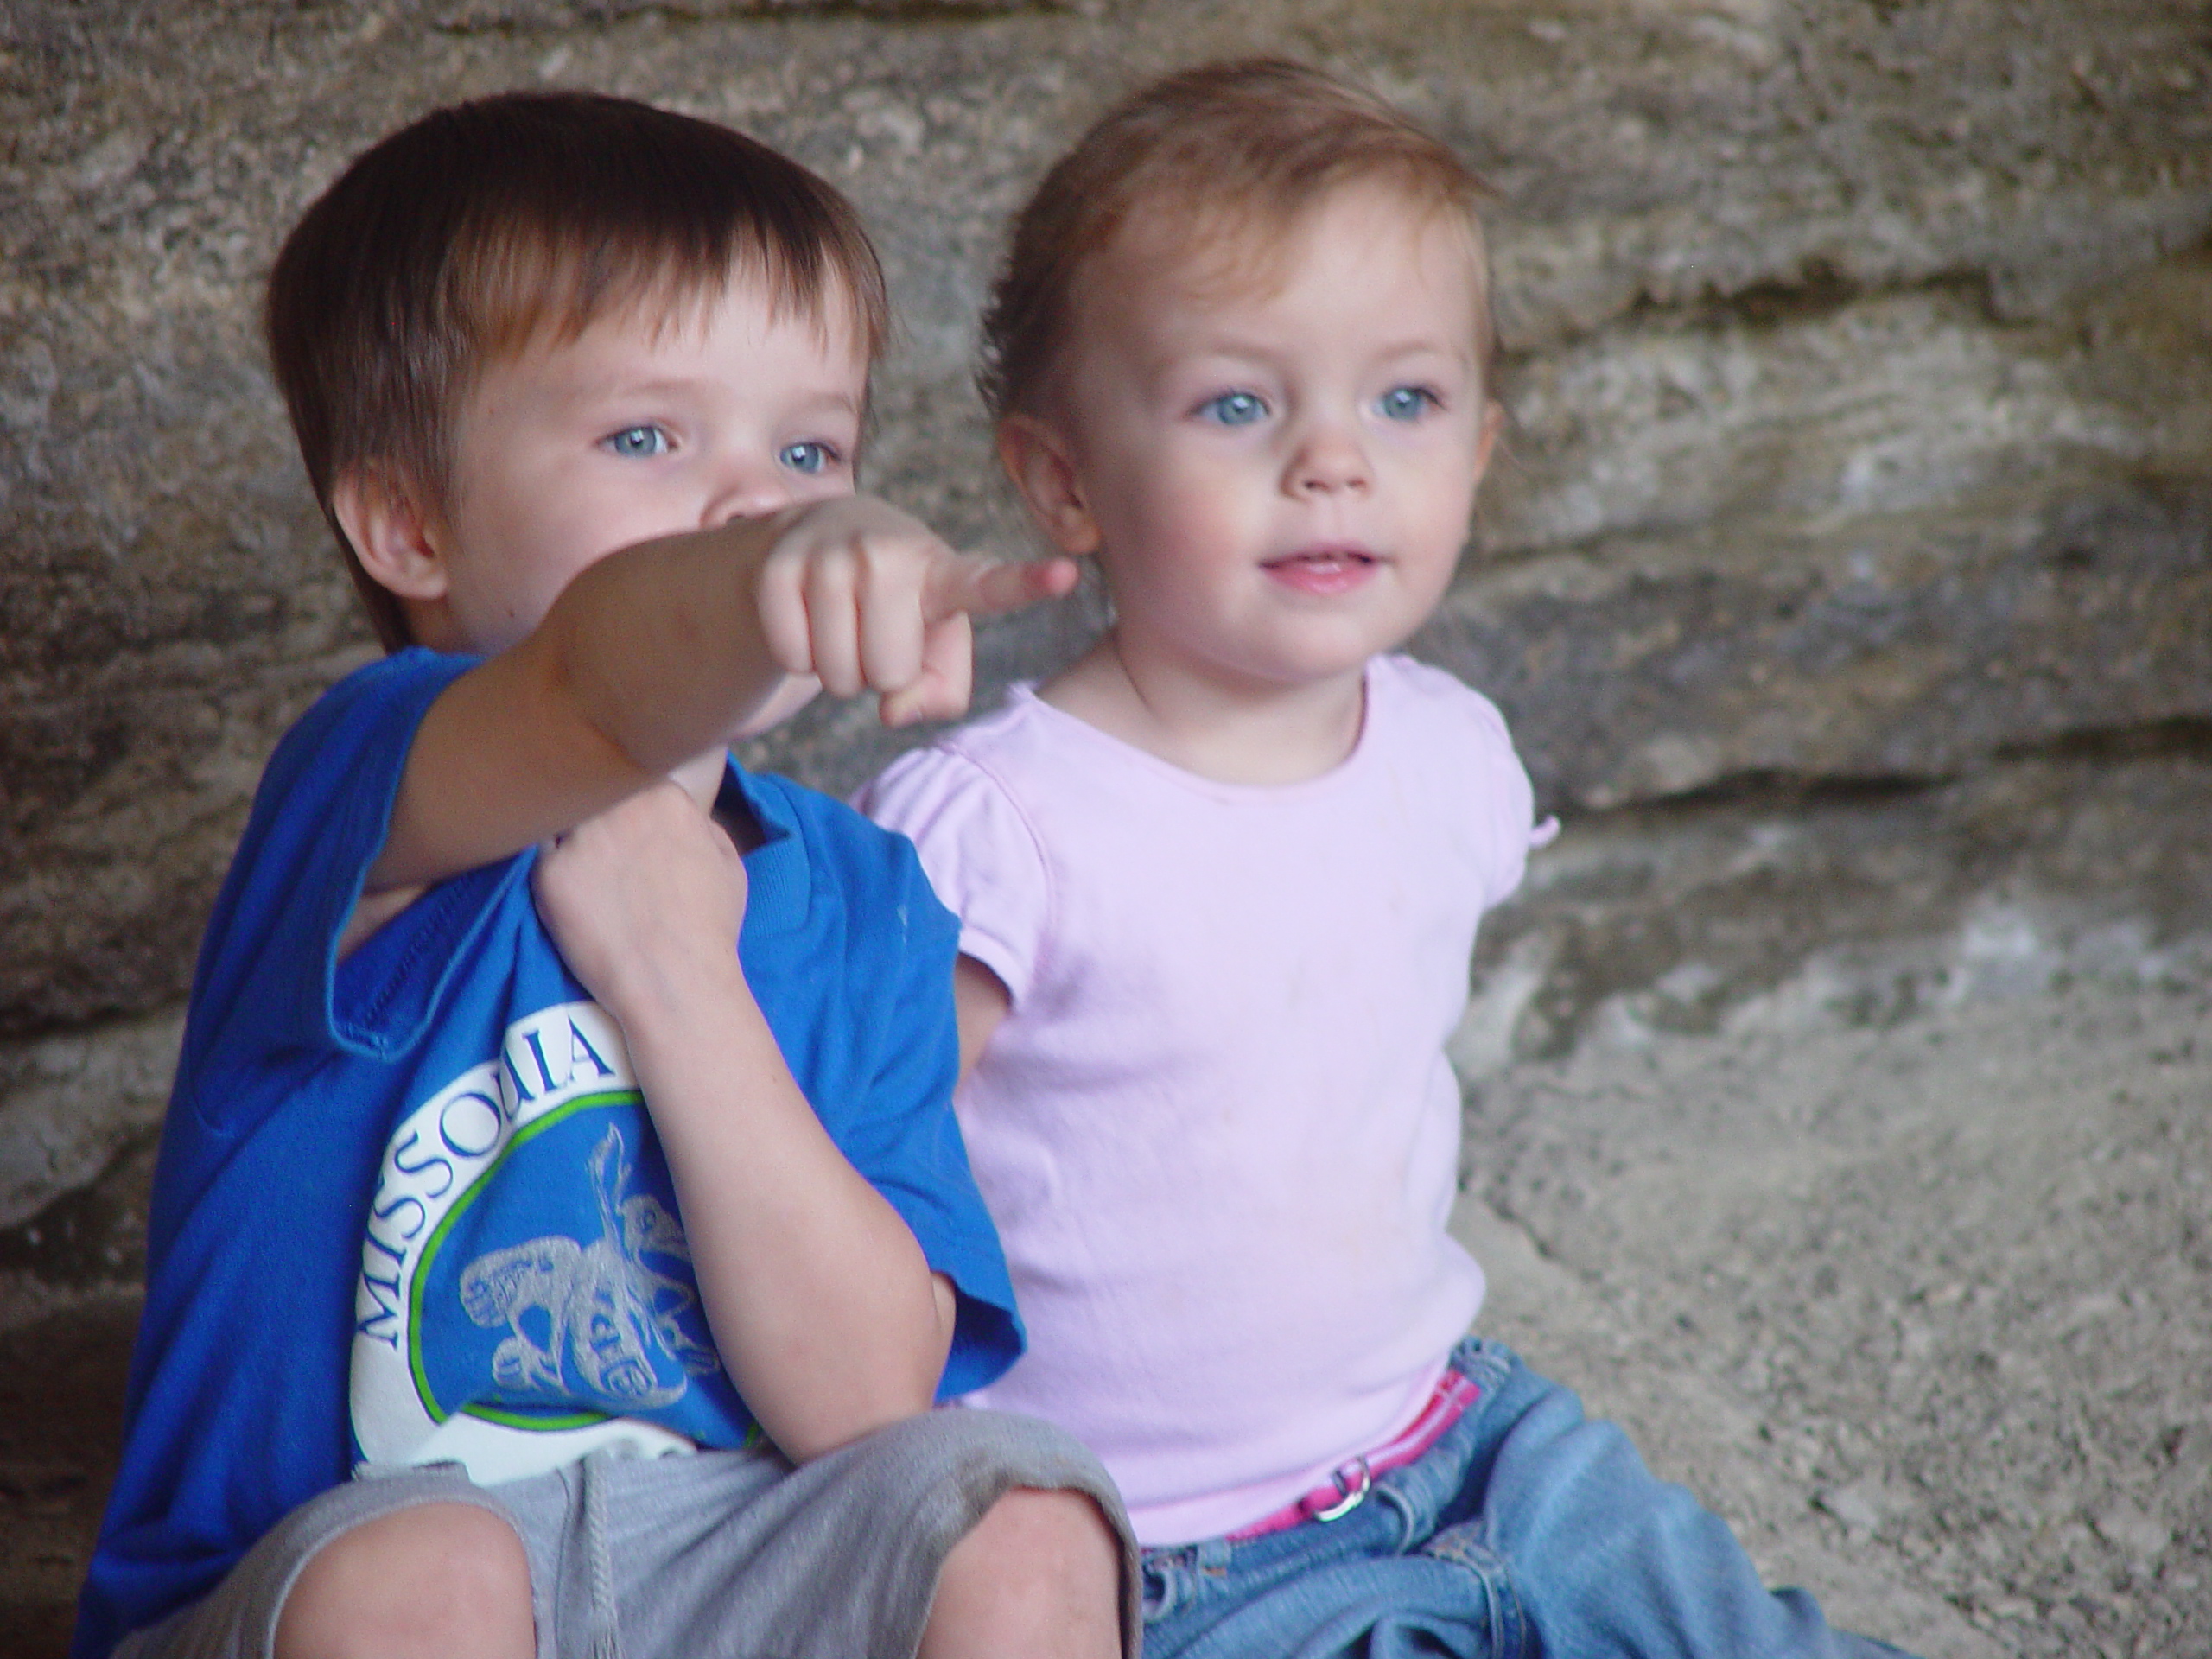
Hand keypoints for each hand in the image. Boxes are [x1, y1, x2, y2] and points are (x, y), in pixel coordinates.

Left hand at [530, 781, 747, 1020]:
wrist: (674, 980)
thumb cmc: (709, 927)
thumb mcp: (728, 865)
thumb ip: (701, 826)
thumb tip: (681, 818)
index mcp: (665, 795)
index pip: (631, 780)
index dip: (626, 802)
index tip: (630, 829)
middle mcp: (620, 805)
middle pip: (593, 793)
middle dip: (596, 813)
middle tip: (602, 846)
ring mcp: (581, 837)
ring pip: (562, 819)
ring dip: (570, 838)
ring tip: (584, 870)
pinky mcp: (549, 872)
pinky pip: (540, 858)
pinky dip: (551, 874)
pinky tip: (569, 896)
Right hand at [751, 496, 1077, 726]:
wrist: (818, 538)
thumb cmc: (898, 607)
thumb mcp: (935, 649)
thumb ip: (939, 692)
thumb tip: (894, 708)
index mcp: (946, 572)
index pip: (989, 585)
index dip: (1028, 584)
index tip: (1069, 574)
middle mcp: (891, 553)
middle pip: (887, 673)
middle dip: (877, 675)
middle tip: (875, 636)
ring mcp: (833, 554)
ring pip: (836, 672)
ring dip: (837, 670)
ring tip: (844, 626)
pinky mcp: (780, 564)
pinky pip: (791, 656)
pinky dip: (797, 659)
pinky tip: (809, 621)